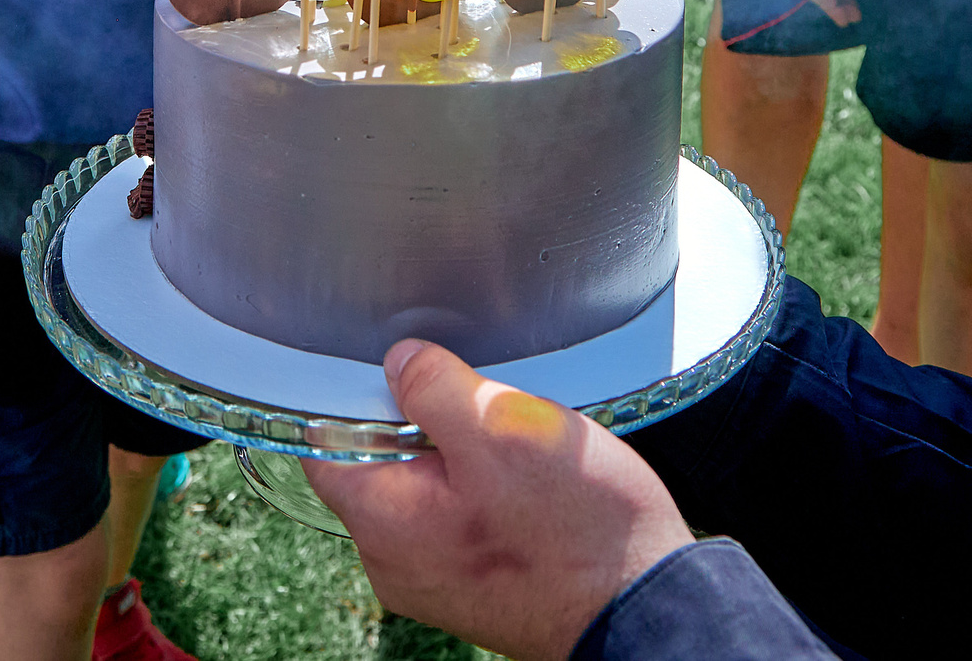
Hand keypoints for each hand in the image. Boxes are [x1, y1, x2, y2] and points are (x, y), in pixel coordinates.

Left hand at [304, 340, 693, 660]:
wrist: (645, 610)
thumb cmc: (577, 530)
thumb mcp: (503, 427)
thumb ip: (435, 388)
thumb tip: (401, 362)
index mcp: (383, 522)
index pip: (327, 441)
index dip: (358, 392)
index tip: (405, 371)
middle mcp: (396, 561)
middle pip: (381, 462)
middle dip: (425, 423)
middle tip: (486, 409)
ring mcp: (437, 579)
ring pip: (428, 488)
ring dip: (466, 457)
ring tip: (520, 450)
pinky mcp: (477, 583)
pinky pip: (462, 517)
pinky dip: (490, 491)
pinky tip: (534, 485)